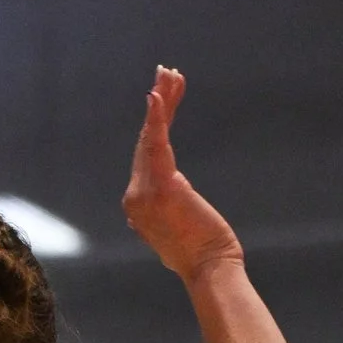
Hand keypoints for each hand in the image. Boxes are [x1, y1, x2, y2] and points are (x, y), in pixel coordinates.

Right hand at [122, 67, 244, 285]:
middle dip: (158, 104)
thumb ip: (163, 215)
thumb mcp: (176, 231)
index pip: (145, 155)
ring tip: (169, 73)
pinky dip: (157, 116)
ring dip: (161, 101)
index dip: (155, 124)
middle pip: (146, 140)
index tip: (166, 97)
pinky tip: (158, 94)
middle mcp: (134, 196)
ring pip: (151, 136)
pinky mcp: (162, 185)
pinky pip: (157, 142)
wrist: (208, 269)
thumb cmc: (202, 255)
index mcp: (136, 205)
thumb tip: (159, 211)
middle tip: (167, 73)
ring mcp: (144, 191)